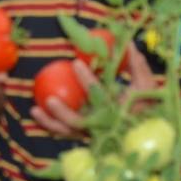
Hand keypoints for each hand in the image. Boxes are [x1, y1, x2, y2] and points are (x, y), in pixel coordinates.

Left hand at [32, 44, 161, 138]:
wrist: (146, 133)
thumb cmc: (146, 105)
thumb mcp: (147, 86)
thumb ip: (137, 66)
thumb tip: (128, 43)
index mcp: (117, 112)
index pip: (100, 95)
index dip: (87, 80)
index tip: (75, 62)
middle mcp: (102, 126)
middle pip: (79, 123)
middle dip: (62, 112)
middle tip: (49, 98)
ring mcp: (92, 134)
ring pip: (68, 132)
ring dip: (49, 122)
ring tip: (34, 110)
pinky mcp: (85, 136)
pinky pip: (65, 133)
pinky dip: (51, 126)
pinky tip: (37, 114)